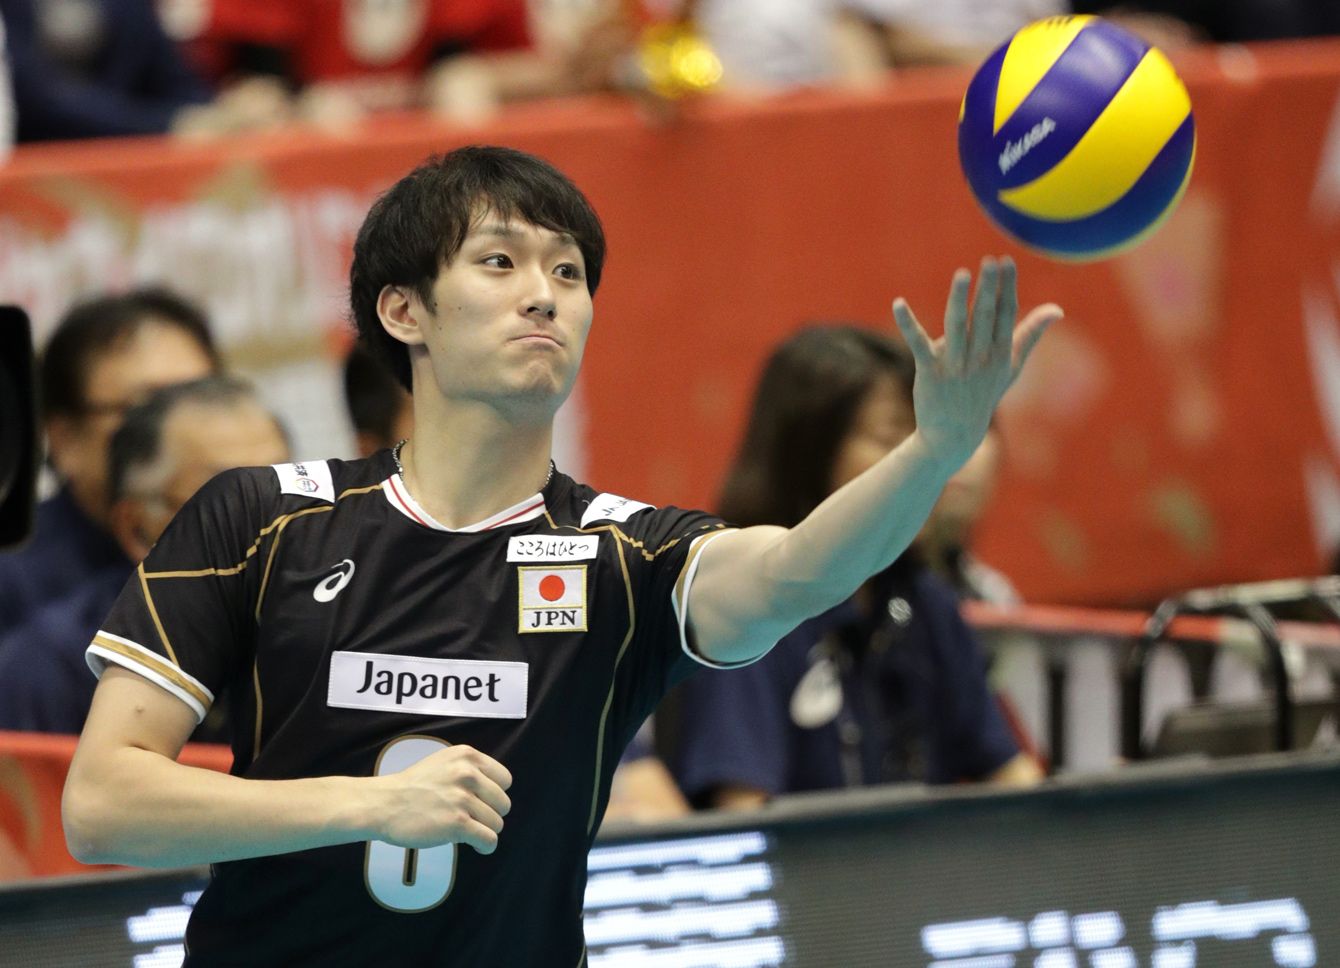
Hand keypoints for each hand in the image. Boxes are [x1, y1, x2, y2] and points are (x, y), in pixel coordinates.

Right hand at [375, 745, 512, 854]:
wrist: (384, 804)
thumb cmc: (413, 786)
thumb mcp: (445, 762)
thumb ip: (470, 769)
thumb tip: (496, 790)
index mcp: (467, 756)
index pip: (505, 780)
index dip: (495, 794)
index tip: (481, 802)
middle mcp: (468, 774)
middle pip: (503, 803)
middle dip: (490, 814)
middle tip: (471, 819)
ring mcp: (462, 799)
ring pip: (497, 823)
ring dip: (484, 831)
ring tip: (467, 831)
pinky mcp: (457, 824)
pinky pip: (489, 840)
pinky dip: (486, 846)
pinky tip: (476, 846)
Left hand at [892, 256, 1059, 465]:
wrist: (955, 434)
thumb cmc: (984, 395)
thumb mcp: (1011, 367)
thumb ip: (1031, 335)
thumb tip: (1057, 310)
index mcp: (1000, 354)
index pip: (1005, 315)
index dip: (1006, 288)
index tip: (1006, 261)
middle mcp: (979, 358)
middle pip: (984, 317)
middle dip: (988, 289)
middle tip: (989, 261)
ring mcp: (954, 365)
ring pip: (957, 327)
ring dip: (959, 300)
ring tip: (961, 275)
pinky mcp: (929, 371)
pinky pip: (918, 344)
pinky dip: (907, 324)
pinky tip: (898, 303)